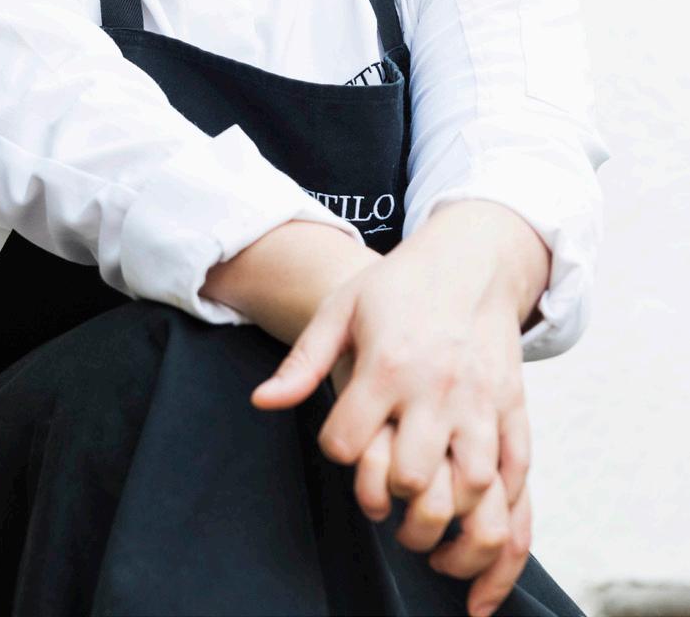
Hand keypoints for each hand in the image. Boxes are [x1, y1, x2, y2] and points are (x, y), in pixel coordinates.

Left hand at [252, 203, 545, 615]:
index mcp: (387, 365)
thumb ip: (303, 362)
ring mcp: (481, 400)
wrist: (469, 260)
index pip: (347, 442)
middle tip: (380, 498)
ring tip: (423, 518)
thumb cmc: (399, 286)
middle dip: (389, 500)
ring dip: (446, 515)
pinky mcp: (514, 406)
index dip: (336, 450)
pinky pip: (516, 472)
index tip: (341, 442)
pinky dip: (500, 503)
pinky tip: (472, 509)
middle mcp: (437, 388)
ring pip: (472, 488)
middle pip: (411, 478)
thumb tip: (261, 402)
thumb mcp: (341, 310)